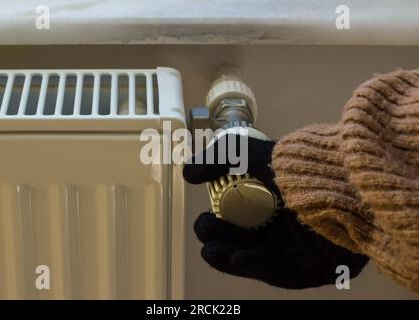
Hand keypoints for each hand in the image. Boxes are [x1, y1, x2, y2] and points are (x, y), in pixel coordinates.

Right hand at [183, 133, 367, 288]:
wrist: (344, 175)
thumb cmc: (297, 164)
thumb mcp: (251, 154)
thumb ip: (218, 159)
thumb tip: (186, 174)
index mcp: (275, 203)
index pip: (242, 221)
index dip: (219, 224)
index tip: (204, 219)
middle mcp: (289, 227)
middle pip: (249, 242)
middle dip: (222, 241)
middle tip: (206, 236)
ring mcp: (305, 249)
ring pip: (263, 260)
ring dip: (233, 258)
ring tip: (211, 252)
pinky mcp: (320, 268)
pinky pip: (286, 273)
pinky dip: (260, 267)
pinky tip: (239, 258)